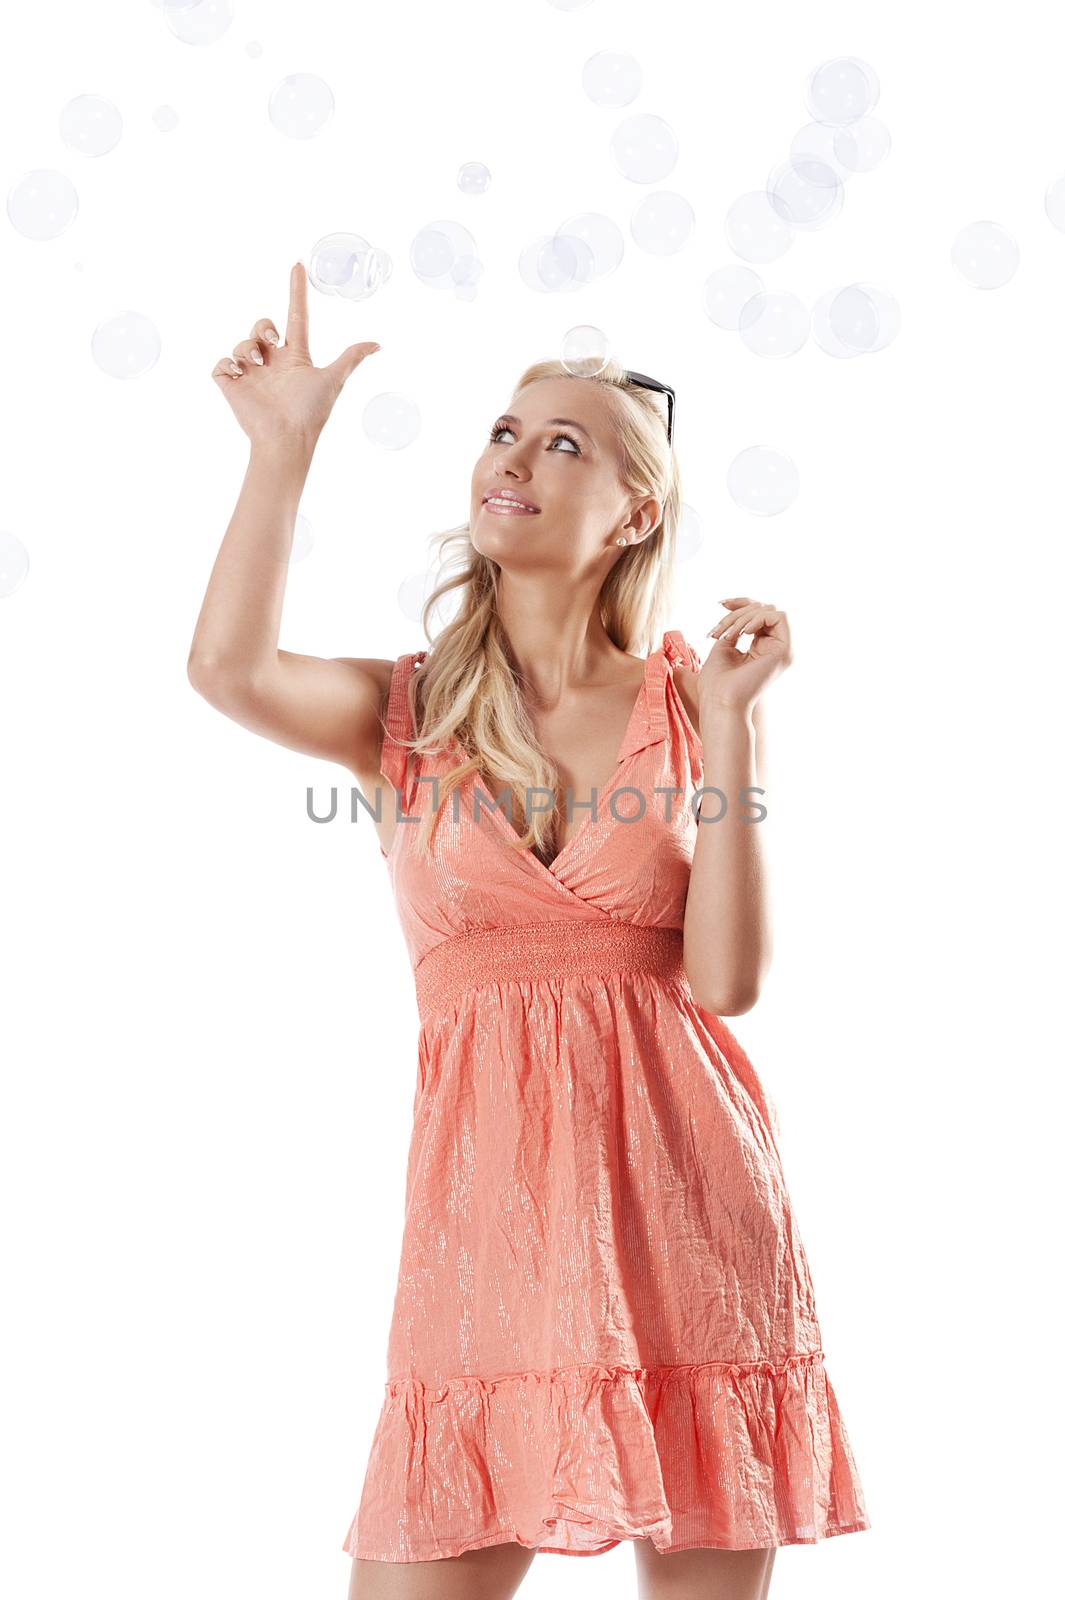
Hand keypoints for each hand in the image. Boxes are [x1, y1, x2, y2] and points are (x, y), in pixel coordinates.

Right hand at [210, 261, 380, 448]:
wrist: (285, 438)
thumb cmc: (310, 412)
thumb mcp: (333, 380)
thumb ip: (351, 358)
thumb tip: (379, 344)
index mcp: (295, 357)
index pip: (296, 316)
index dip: (297, 291)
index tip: (298, 264)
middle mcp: (273, 363)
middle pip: (262, 326)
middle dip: (264, 326)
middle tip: (272, 341)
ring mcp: (251, 374)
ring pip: (242, 343)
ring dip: (248, 349)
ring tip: (257, 368)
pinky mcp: (232, 385)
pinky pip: (222, 364)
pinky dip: (228, 365)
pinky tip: (239, 375)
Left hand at [700, 596, 792, 714]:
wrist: (719, 701)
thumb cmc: (716, 682)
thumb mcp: (725, 645)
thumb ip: (737, 627)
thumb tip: (743, 611)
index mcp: (763, 648)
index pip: (759, 613)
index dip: (741, 603)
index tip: (721, 604)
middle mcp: (776, 648)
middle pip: (763, 608)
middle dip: (737, 613)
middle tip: (718, 632)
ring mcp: (782, 650)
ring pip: (770, 610)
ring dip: (743, 618)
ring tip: (727, 636)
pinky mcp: (785, 651)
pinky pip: (779, 617)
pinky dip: (757, 619)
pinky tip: (743, 633)